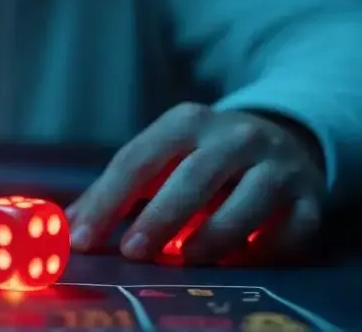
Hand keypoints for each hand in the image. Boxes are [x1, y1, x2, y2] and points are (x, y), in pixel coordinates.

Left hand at [66, 103, 325, 264]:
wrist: (280, 139)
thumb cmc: (202, 156)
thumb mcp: (161, 157)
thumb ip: (119, 189)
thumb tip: (72, 225)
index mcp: (186, 122)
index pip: (139, 159)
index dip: (109, 200)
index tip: (83, 236)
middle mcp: (235, 136)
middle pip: (194, 177)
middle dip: (160, 217)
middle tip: (132, 252)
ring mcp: (277, 164)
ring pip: (247, 202)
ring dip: (214, 235)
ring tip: (185, 258)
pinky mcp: (309, 194)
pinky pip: (291, 227)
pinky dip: (264, 247)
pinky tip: (238, 261)